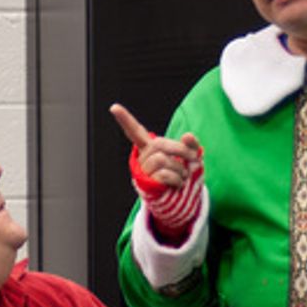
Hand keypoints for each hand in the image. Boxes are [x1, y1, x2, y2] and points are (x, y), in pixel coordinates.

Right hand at [110, 103, 204, 242]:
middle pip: (159, 144)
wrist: (178, 199)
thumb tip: (188, 136)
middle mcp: (143, 158)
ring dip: (180, 169)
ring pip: (163, 161)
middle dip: (181, 150)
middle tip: (193, 158)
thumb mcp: (190, 158)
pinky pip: (165, 175)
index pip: (135, 131)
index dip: (125, 119)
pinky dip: (177, 179)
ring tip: (181, 177)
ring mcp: (143, 171)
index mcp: (150, 147)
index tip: (114, 107)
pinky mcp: (147, 184)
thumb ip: (190, 145)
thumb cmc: (181, 175)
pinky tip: (176, 184)